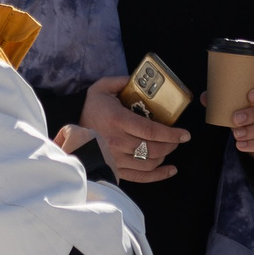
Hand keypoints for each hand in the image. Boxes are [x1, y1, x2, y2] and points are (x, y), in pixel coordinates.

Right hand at [76, 76, 191, 182]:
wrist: (69, 133)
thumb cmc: (88, 109)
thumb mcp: (101, 88)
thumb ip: (120, 81)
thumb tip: (138, 78)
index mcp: (117, 120)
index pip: (151, 131)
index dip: (171, 134)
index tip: (185, 134)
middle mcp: (117, 142)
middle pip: (153, 148)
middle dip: (171, 144)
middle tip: (177, 139)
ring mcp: (115, 158)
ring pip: (149, 163)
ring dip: (164, 156)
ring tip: (169, 148)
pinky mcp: (114, 169)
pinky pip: (140, 177)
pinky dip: (158, 175)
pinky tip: (170, 170)